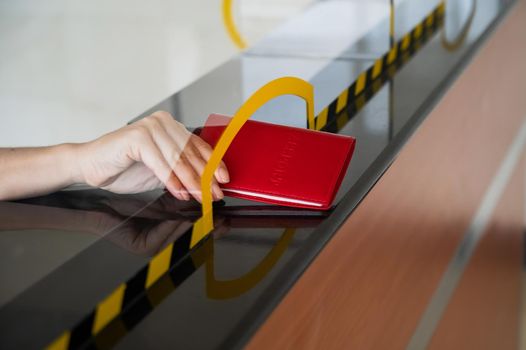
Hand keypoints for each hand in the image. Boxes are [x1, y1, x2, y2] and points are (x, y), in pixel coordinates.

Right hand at [76, 111, 228, 201]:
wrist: (91, 166)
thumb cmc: (125, 167)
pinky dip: (171, 180)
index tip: (224, 180)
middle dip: (205, 177)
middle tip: (214, 194)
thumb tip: (208, 183)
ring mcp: (149, 127)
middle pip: (190, 153)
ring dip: (191, 182)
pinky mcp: (136, 137)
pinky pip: (161, 163)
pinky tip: (180, 193)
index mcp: (171, 126)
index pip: (198, 145)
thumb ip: (182, 170)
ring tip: (200, 197)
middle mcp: (162, 122)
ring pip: (178, 159)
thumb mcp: (163, 170)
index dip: (214, 164)